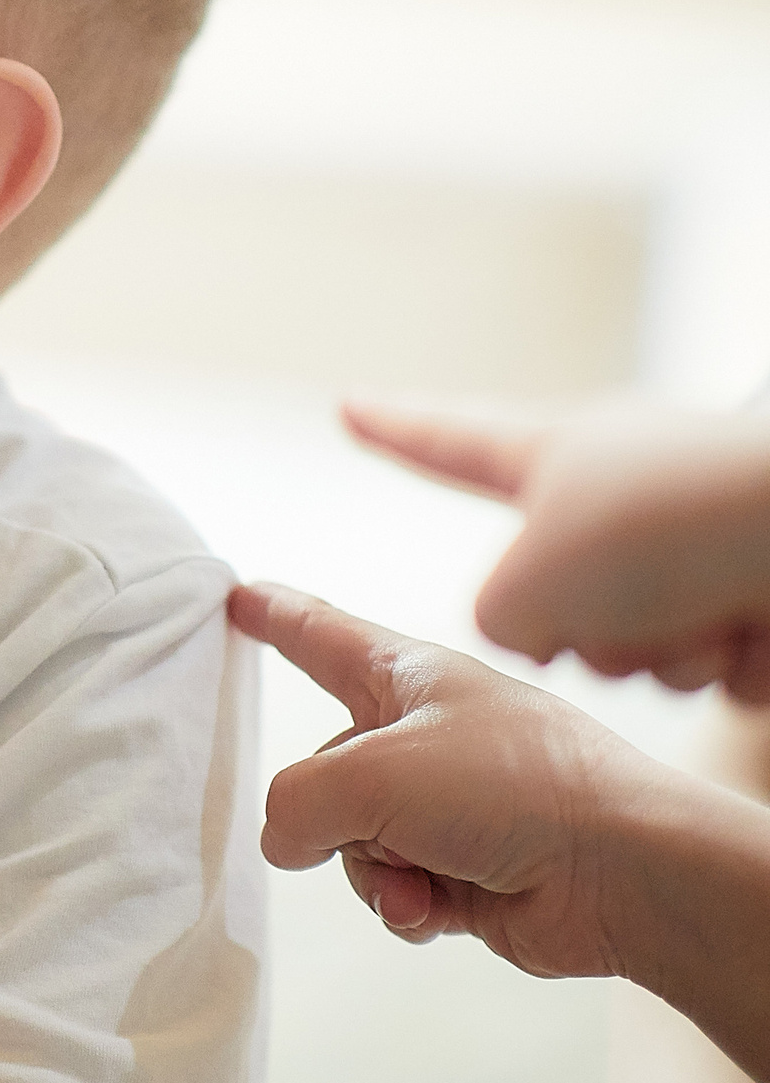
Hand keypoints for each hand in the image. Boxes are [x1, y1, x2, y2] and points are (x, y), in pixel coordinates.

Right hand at [230, 582, 655, 972]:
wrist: (624, 870)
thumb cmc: (517, 788)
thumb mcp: (369, 773)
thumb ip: (294, 803)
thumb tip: (290, 842)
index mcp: (409, 678)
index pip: (320, 637)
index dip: (274, 617)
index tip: (238, 599)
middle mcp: (425, 736)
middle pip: (320, 773)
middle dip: (329, 814)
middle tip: (368, 827)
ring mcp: (446, 806)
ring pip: (351, 842)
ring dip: (372, 870)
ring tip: (421, 877)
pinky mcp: (464, 867)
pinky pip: (393, 887)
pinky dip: (406, 904)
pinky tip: (439, 908)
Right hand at [345, 397, 769, 699]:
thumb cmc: (673, 526)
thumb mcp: (517, 588)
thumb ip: (494, 626)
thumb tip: (551, 644)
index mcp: (553, 459)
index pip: (444, 441)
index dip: (391, 430)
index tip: (352, 407)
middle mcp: (617, 504)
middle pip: (539, 602)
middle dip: (571, 630)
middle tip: (615, 596)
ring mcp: (686, 557)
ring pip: (623, 657)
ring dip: (653, 656)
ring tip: (698, 609)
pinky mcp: (748, 606)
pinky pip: (697, 676)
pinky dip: (718, 665)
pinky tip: (747, 626)